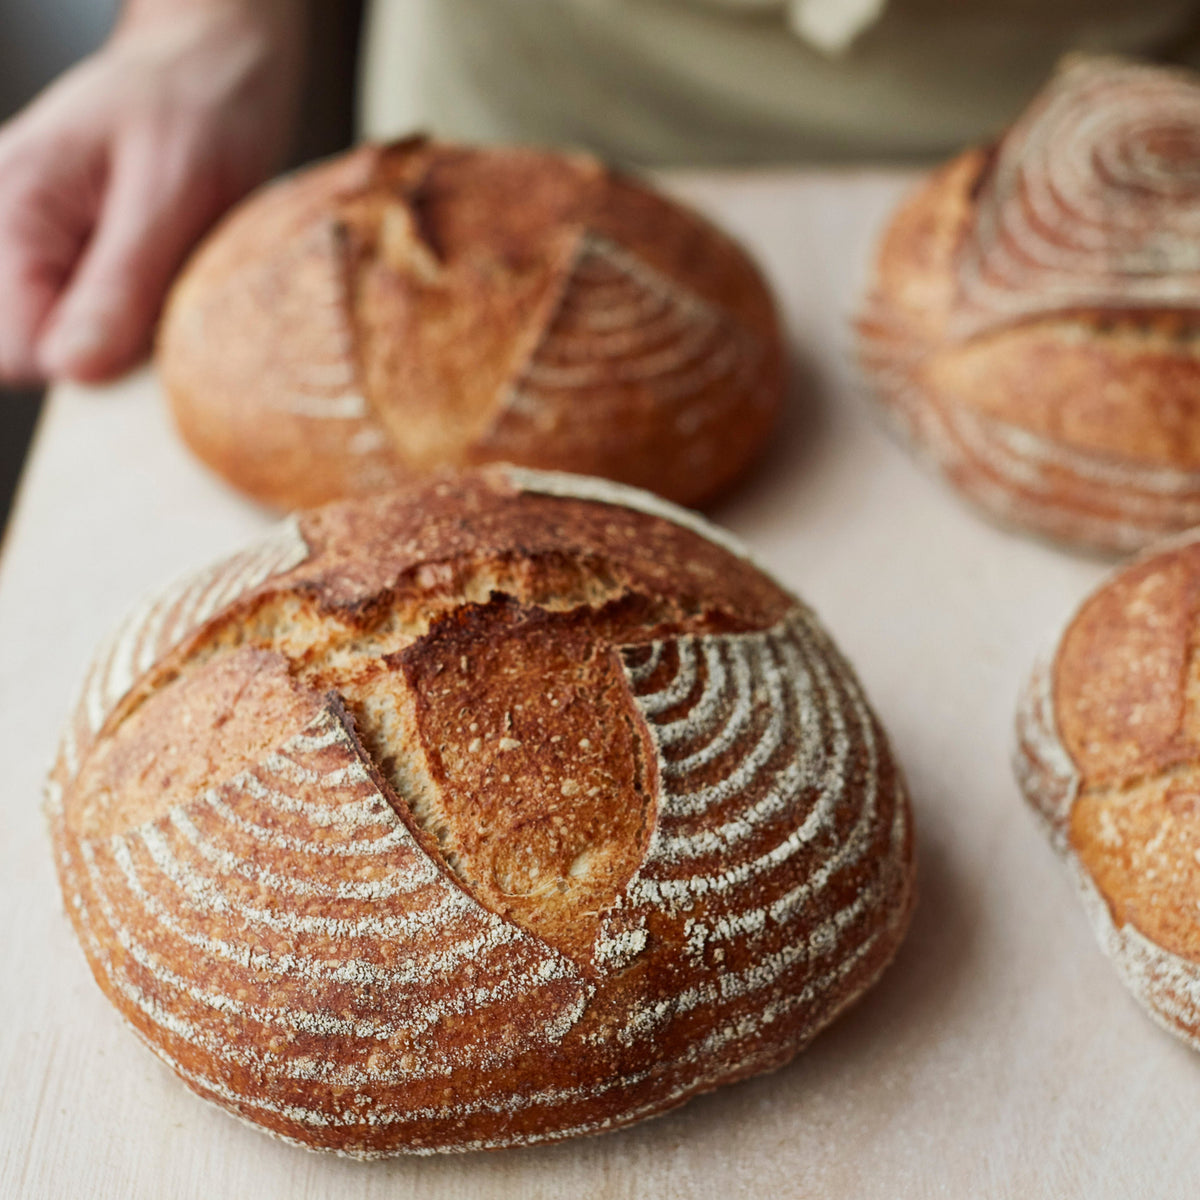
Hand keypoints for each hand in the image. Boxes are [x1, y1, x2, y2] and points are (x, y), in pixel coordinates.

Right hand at [0, 2, 304, 383]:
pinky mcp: (70, 252)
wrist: (219, 59)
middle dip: (104, 350)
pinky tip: (165, 277)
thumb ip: (119, 283)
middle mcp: (6, 225)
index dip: (84, 365)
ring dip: (124, 335)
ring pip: (64, 339)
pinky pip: (91, 317)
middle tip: (167, 300)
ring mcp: (34, 240)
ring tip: (169, 276)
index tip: (148, 337)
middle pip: (31, 349)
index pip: (12, 350)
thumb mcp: (172, 194)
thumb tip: (72, 369)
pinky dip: (135, 318)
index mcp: (14, 208)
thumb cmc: (201, 106)